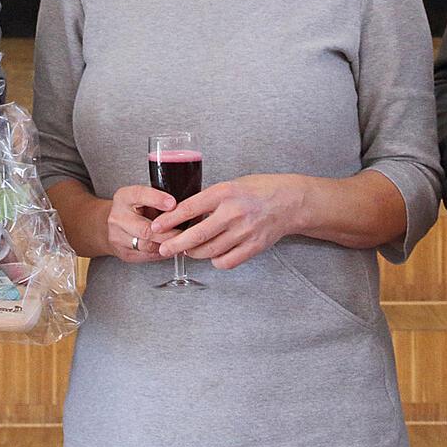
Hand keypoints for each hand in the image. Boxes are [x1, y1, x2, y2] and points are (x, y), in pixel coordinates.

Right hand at [107, 185, 179, 262]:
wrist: (110, 224)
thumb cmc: (133, 208)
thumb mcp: (142, 197)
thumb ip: (158, 199)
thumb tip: (183, 205)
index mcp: (124, 197)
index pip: (139, 195)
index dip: (157, 199)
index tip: (173, 204)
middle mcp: (118, 217)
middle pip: (145, 228)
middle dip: (168, 232)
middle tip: (184, 232)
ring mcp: (118, 237)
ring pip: (146, 245)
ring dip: (166, 245)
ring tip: (181, 242)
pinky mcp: (123, 252)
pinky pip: (146, 255)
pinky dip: (161, 253)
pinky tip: (170, 249)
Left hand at [151, 174, 302, 270]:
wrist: (290, 201)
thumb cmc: (259, 190)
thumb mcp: (231, 185)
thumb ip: (210, 199)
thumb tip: (185, 213)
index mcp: (225, 192)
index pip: (189, 208)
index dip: (169, 220)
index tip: (156, 227)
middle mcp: (233, 212)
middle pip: (196, 235)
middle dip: (175, 244)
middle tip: (163, 249)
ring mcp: (244, 231)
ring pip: (209, 251)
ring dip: (194, 253)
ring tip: (187, 251)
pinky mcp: (254, 247)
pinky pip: (226, 261)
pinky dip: (216, 261)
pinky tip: (213, 255)